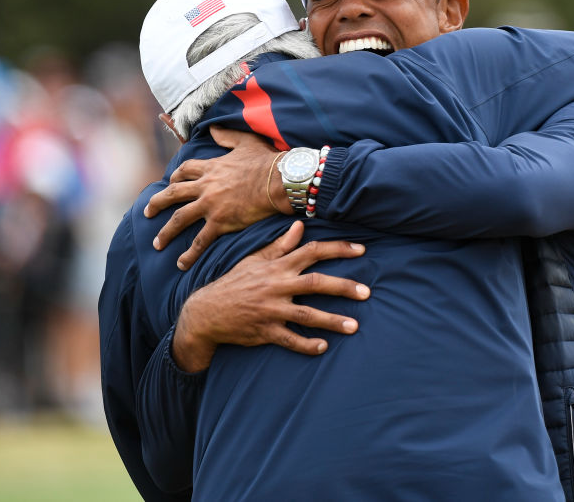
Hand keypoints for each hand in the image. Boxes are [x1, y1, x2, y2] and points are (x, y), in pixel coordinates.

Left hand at [145, 126, 290, 269]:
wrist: (278, 180)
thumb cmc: (267, 162)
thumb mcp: (246, 142)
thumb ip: (228, 136)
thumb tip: (213, 128)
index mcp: (211, 168)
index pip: (185, 171)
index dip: (176, 177)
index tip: (170, 182)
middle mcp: (205, 186)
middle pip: (173, 194)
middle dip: (157, 203)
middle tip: (147, 212)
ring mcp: (210, 205)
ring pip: (180, 219)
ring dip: (166, 232)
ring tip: (157, 243)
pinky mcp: (220, 222)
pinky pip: (200, 240)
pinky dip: (189, 253)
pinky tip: (181, 263)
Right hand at [172, 221, 368, 371]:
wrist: (207, 312)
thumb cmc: (235, 282)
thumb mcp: (255, 259)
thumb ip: (281, 245)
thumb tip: (300, 226)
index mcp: (277, 266)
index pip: (311, 251)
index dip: (338, 249)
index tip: (362, 250)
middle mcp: (277, 285)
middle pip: (315, 283)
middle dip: (342, 286)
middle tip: (367, 292)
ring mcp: (271, 309)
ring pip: (306, 314)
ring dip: (331, 321)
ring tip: (354, 326)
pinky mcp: (265, 331)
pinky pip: (289, 339)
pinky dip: (305, 344)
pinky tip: (323, 347)